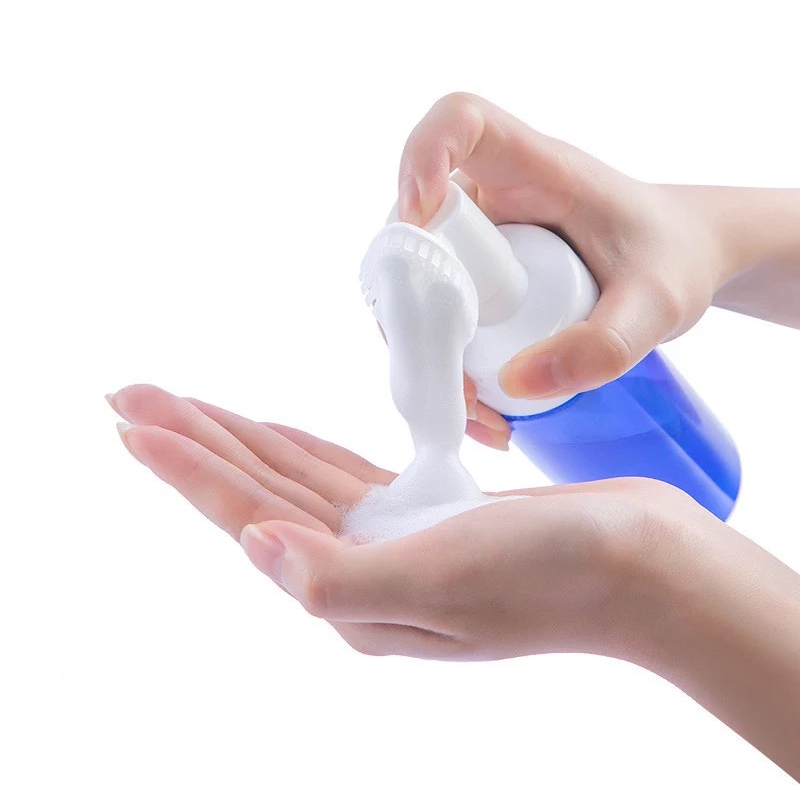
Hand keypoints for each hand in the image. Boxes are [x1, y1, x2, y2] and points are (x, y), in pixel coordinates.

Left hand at [106, 383, 706, 662]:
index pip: (249, 517)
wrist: (644, 569)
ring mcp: (389, 541)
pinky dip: (298, 446)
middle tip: (132, 394)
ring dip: (237, 437)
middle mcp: (359, 572)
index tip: (131, 418)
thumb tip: (255, 548)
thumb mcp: (446, 584)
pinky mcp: (420, 513)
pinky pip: (338, 473)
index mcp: (354, 595)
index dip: (187, 466)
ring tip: (184, 404)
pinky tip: (271, 432)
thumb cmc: (558, 577)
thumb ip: (340, 579)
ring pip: (290, 478)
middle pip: (256, 492)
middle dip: (194, 440)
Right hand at [399, 93, 727, 447]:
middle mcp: (491, 198)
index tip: (419, 219)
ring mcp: (478, 239)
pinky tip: (481, 410)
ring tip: (474, 411)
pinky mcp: (476, 276)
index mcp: (535, 169)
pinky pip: (434, 311)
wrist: (681, 261)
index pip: (463, 122)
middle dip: (411, 304)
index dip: (423, 154)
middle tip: (452, 374)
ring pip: (413, 280)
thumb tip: (512, 384)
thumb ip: (602, 346)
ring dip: (423, 349)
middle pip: (412, 225)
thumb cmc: (673, 259)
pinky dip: (443, 364)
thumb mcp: (656, 307)